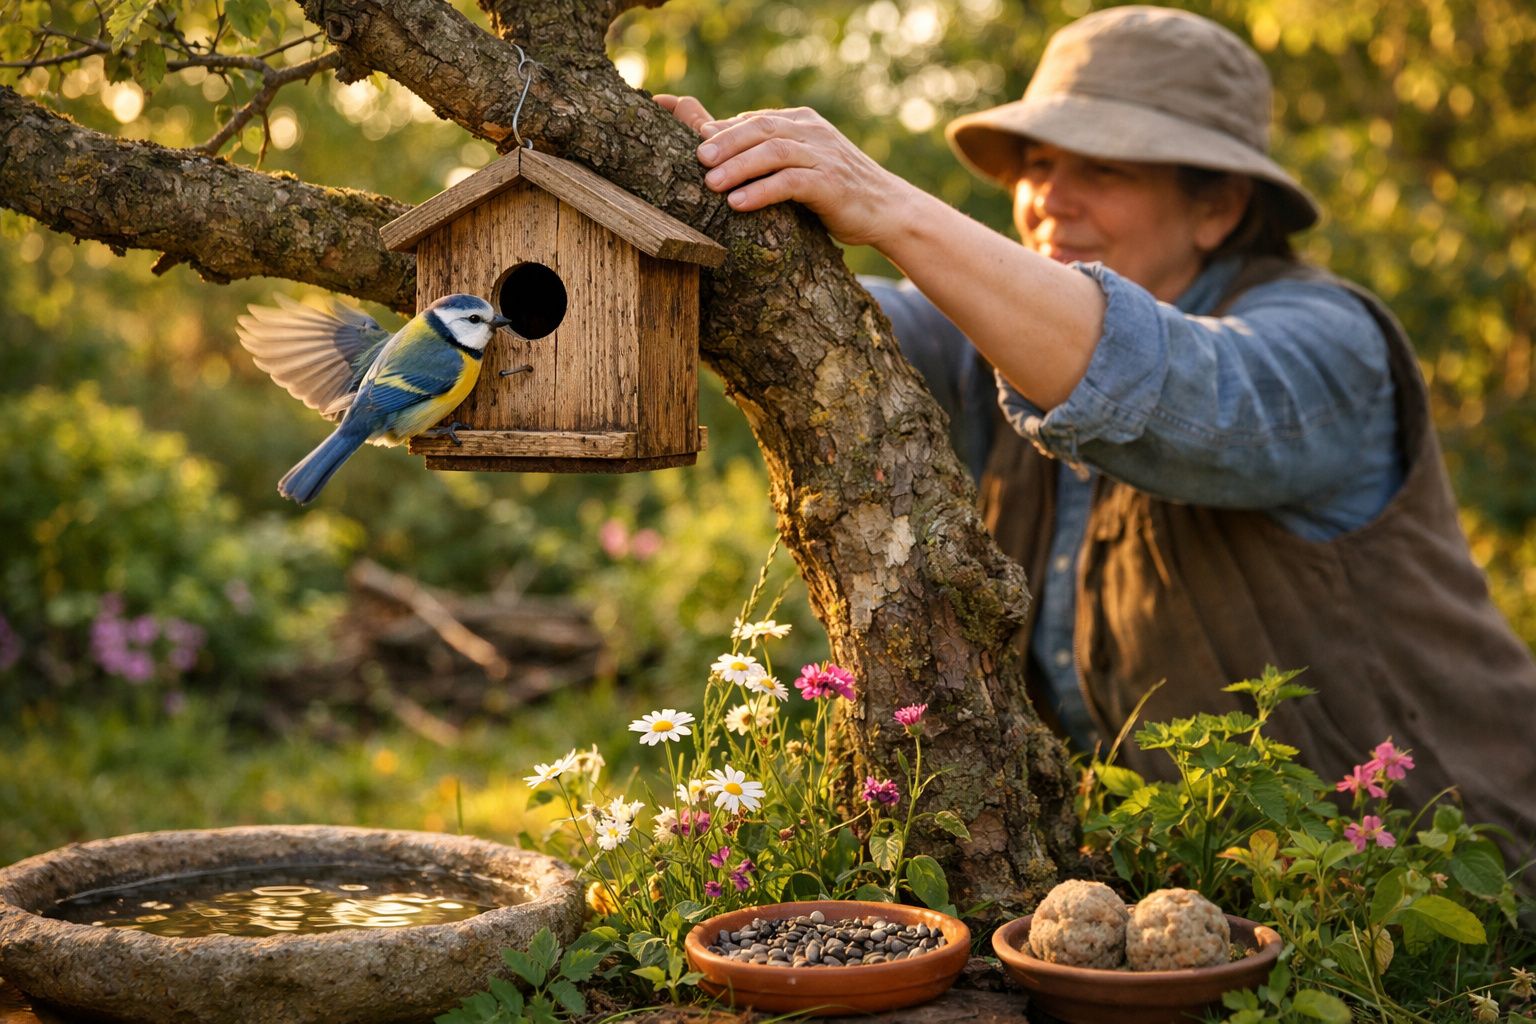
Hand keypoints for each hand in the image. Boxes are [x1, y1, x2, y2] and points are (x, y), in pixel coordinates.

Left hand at [655, 98, 917, 248]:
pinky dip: (762, 191)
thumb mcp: (800, 164)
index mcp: (802, 122)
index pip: (754, 120)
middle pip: (760, 129)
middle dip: (726, 142)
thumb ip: (766, 154)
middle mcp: (812, 132)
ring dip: (739, 166)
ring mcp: (823, 156)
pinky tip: (738, 203)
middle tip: (697, 159)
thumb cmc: (835, 190)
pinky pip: (790, 182)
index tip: (690, 141)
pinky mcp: (831, 183)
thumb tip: (715, 144)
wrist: (887, 209)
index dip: (720, 128)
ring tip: (711, 183)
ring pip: (773, 152)